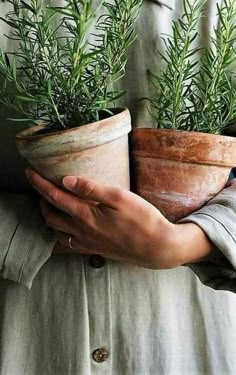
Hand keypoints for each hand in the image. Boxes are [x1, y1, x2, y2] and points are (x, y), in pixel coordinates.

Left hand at [26, 169, 212, 268]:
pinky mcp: (95, 250)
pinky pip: (69, 244)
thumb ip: (91, 189)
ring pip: (57, 231)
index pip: (54, 197)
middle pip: (50, 215)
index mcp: (86, 215)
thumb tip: (66, 180)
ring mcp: (87, 243)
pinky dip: (60, 234)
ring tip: (51, 204)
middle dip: (41, 199)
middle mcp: (82, 231)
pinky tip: (65, 228)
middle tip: (41, 186)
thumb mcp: (119, 197)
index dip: (39, 183)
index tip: (29, 172)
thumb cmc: (142, 219)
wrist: (158, 247)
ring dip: (49, 216)